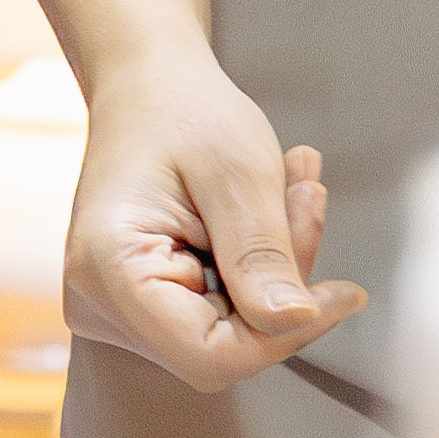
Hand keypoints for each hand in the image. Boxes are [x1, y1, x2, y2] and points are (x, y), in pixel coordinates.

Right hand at [66, 42, 365, 394]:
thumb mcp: (237, 173)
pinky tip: (266, 207)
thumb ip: (262, 255)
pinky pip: (215, 310)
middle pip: (220, 346)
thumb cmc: (182, 110)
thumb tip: (298, 322)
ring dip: (274, 270)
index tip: (342, 291)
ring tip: (292, 186)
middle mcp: (96, 302)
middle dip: (281, 287)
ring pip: (226, 331)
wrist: (143, 81)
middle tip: (308, 200)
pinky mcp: (136, 300)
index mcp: (109, 270)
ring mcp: (112, 306)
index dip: (285, 334)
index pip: (211, 355)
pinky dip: (255, 267)